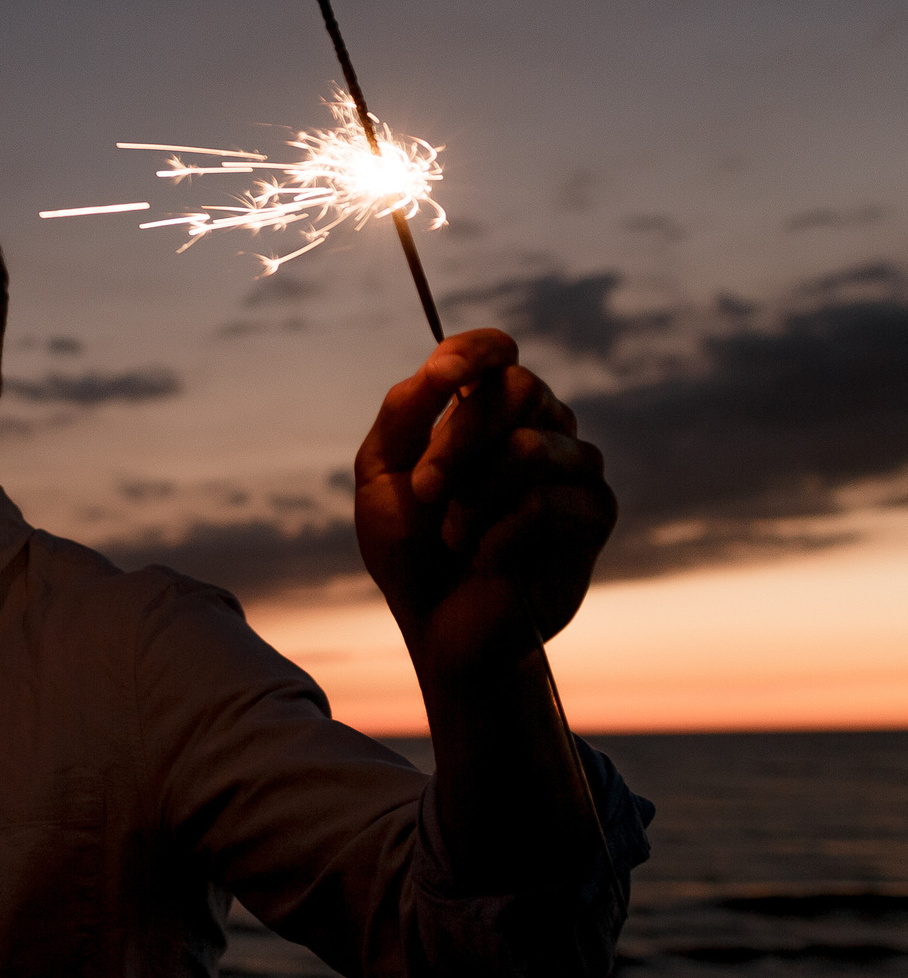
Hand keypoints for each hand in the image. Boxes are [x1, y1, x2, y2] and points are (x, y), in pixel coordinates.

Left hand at [355, 329, 616, 676]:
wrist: (442, 627)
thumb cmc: (410, 549)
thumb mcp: (381, 476)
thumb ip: (404, 413)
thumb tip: (441, 365)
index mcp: (485, 410)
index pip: (496, 351)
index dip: (475, 351)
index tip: (442, 375)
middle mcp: (539, 425)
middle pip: (518, 389)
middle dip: (458, 441)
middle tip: (424, 490)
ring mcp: (573, 467)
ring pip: (533, 447)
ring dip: (474, 500)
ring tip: (456, 537)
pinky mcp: (595, 512)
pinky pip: (548, 504)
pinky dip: (499, 537)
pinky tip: (488, 561)